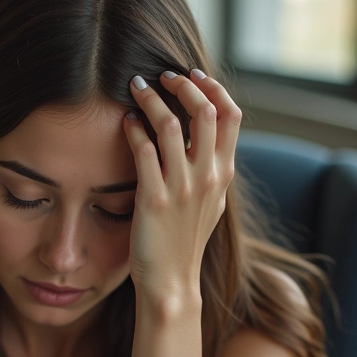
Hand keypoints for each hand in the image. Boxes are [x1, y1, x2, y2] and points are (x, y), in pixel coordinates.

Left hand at [123, 69, 241, 306]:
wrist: (172, 280)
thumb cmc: (185, 241)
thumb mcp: (211, 202)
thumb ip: (213, 169)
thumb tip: (207, 136)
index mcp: (223, 173)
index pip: (231, 116)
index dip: (213, 88)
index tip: (194, 75)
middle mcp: (207, 177)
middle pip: (204, 112)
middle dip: (182, 85)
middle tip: (162, 76)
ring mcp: (181, 188)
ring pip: (171, 125)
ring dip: (151, 100)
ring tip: (137, 88)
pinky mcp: (153, 199)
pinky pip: (144, 151)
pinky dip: (134, 129)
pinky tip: (125, 122)